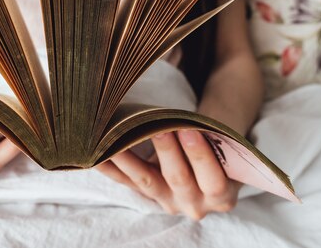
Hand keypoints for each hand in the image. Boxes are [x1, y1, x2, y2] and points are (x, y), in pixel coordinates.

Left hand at [96, 129, 239, 219]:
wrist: (208, 169)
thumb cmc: (218, 150)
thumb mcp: (223, 151)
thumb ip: (212, 140)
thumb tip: (188, 116)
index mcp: (221, 195)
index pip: (212, 179)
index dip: (200, 155)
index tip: (189, 129)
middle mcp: (194, 204)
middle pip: (178, 179)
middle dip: (167, 151)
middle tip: (158, 127)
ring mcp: (167, 201)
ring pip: (146, 182)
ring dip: (130, 160)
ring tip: (117, 140)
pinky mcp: (147, 196)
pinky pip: (126, 182)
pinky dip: (111, 168)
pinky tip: (96, 154)